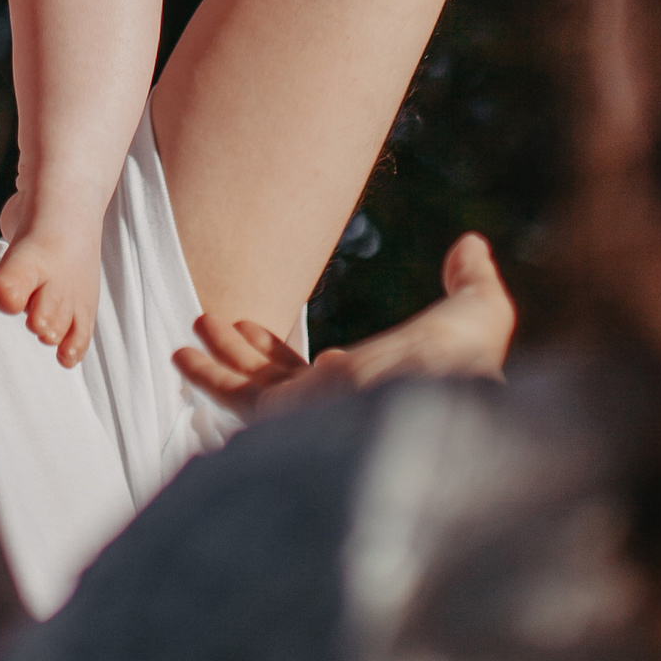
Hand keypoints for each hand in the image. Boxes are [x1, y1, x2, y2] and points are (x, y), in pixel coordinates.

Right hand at [171, 233, 512, 411]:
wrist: (437, 402)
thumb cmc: (461, 363)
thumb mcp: (479, 312)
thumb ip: (472, 280)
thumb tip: (471, 244)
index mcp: (370, 386)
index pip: (320, 372)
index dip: (287, 353)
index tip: (255, 328)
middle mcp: (334, 406)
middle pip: (275, 381)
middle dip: (241, 355)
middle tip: (212, 323)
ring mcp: (307, 414)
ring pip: (250, 386)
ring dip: (219, 359)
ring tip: (194, 325)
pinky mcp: (285, 416)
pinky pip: (238, 398)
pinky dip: (209, 377)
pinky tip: (182, 353)